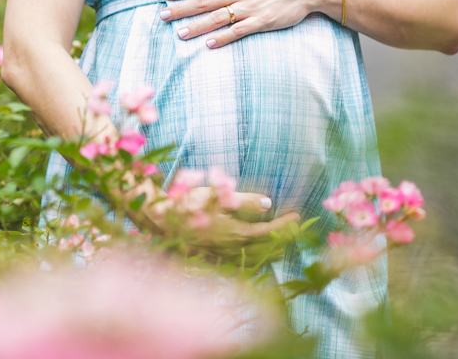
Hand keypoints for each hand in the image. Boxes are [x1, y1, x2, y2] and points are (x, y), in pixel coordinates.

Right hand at [121, 178, 299, 254]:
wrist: (159, 220)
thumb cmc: (187, 203)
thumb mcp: (216, 196)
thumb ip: (244, 200)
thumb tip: (267, 204)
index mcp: (236, 233)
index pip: (268, 231)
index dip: (285, 225)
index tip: (298, 216)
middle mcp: (231, 247)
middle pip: (264, 249)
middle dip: (282, 240)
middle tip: (294, 230)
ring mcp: (220, 254)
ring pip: (252, 257)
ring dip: (269, 251)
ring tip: (280, 244)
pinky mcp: (209, 256)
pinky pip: (237, 261)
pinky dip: (250, 258)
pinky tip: (251, 255)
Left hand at [159, 0, 331, 48]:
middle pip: (204, 2)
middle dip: (181, 9)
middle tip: (163, 16)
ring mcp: (250, 8)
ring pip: (217, 18)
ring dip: (196, 26)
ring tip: (180, 33)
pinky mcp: (262, 22)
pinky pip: (238, 31)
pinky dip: (223, 38)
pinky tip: (209, 43)